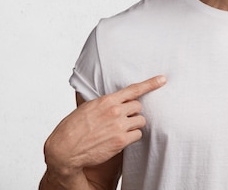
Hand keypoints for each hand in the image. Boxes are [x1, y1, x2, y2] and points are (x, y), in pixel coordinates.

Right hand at [43, 75, 166, 176]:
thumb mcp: (87, 108)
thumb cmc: (73, 128)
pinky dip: (132, 137)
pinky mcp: (121, 141)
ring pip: (140, 121)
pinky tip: (121, 139)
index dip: (150, 84)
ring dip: (134, 125)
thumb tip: (115, 101)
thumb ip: (104, 103)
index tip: (162, 79)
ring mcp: (119, 126)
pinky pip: (137, 135)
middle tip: (124, 118)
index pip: (133, 89)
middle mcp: (115, 111)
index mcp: (106, 100)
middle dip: (134, 112)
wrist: (65, 149)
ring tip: (120, 129)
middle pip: (139, 106)